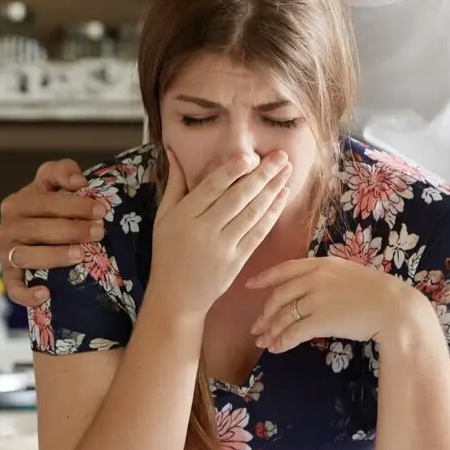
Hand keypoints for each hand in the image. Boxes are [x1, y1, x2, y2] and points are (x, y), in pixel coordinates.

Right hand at [0, 159, 107, 307]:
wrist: (39, 232)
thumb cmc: (51, 206)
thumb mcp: (53, 182)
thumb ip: (63, 171)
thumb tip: (78, 182)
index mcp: (17, 203)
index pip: (44, 202)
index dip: (74, 205)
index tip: (101, 210)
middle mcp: (7, 228)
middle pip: (37, 230)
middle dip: (71, 230)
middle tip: (99, 232)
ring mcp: (6, 253)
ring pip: (26, 256)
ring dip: (54, 256)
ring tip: (80, 255)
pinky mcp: (10, 277)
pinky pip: (13, 289)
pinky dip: (27, 293)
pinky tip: (46, 294)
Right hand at [149, 148, 293, 314]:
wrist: (176, 297)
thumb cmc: (167, 253)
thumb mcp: (163, 218)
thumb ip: (174, 185)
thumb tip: (173, 151)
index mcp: (183, 216)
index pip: (211, 188)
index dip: (232, 171)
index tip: (251, 156)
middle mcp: (203, 230)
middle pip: (237, 197)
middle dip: (261, 175)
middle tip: (280, 156)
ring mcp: (222, 247)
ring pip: (251, 213)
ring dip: (271, 190)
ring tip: (286, 171)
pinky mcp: (236, 261)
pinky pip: (257, 233)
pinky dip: (271, 214)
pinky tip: (281, 197)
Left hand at [246, 256, 421, 352]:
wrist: (394, 308)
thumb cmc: (377, 292)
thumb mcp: (349, 273)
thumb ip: (327, 277)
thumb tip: (308, 290)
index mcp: (322, 263)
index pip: (285, 269)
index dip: (264, 278)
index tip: (250, 286)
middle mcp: (315, 278)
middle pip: (279, 296)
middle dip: (265, 313)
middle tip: (257, 327)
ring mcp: (317, 299)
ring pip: (284, 315)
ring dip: (271, 331)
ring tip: (264, 342)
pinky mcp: (321, 320)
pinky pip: (294, 332)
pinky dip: (282, 341)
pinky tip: (277, 348)